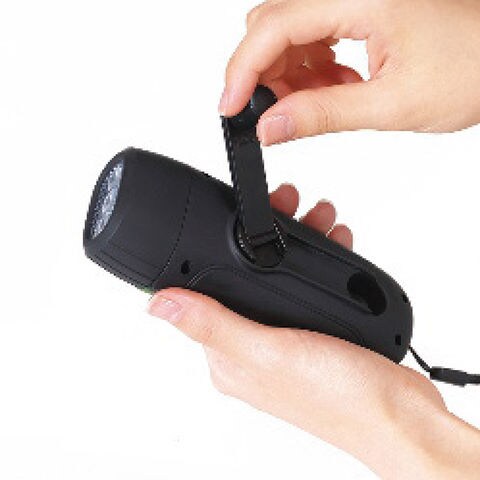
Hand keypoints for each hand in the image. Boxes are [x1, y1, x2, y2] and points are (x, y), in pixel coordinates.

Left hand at [149, 184, 479, 478]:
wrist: (401, 418)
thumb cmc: (339, 399)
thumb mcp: (269, 353)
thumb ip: (213, 325)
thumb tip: (157, 305)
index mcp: (230, 355)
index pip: (206, 291)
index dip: (214, 250)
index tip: (231, 216)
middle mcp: (254, 345)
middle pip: (247, 275)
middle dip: (267, 235)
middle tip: (290, 204)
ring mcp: (285, 338)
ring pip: (280, 274)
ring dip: (300, 239)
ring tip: (321, 217)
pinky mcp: (315, 333)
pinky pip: (309, 285)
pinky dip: (320, 260)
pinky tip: (334, 245)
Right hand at [218, 0, 479, 144]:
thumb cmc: (474, 68)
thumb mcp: (391, 103)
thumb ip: (322, 115)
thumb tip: (270, 128)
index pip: (274, 27)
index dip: (242, 71)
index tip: (230, 107)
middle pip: (274, 24)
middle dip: (264, 73)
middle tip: (278, 114)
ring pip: (290, 30)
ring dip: (289, 73)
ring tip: (321, 103)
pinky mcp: (360, 7)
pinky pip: (314, 33)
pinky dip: (311, 68)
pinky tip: (334, 88)